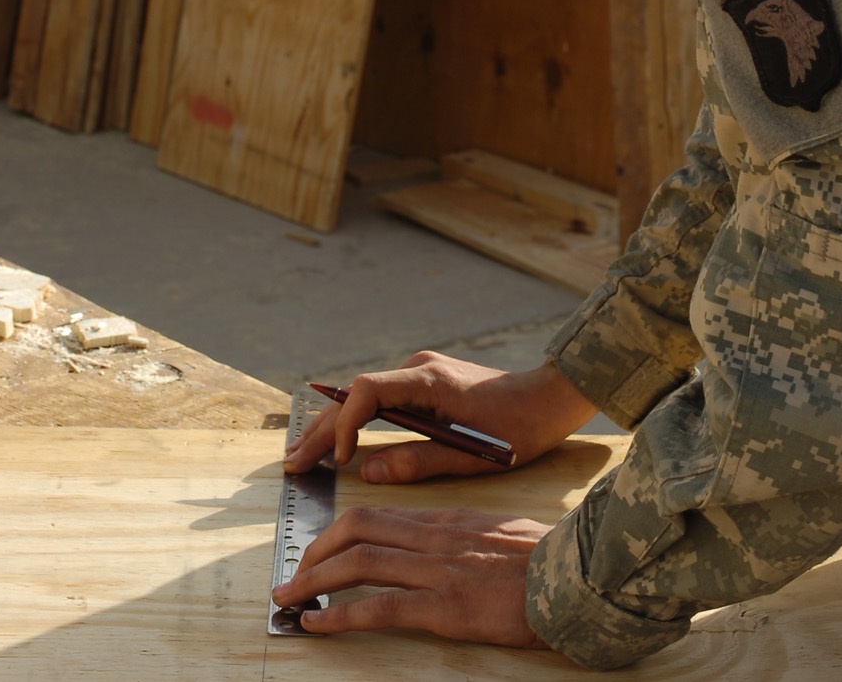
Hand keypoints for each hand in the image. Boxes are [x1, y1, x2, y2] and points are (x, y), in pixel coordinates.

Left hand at [271, 503, 551, 646]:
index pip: (375, 515)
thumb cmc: (547, 560)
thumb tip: (432, 548)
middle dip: (314, 553)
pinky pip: (382, 607)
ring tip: (289, 601)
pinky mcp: (447, 605)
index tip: (314, 552)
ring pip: (360, 562)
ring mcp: (439, 569)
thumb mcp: (498, 533)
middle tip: (291, 576)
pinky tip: (318, 626)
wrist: (579, 577)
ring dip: (314, 582)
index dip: (335, 533)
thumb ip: (461, 537)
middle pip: (357, 530)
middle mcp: (435, 537)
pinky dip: (342, 615)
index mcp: (446, 519)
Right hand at [283, 351, 596, 482]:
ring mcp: (421, 372)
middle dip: (322, 430)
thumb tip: (370, 473)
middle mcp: (418, 369)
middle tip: (292, 464)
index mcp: (428, 381)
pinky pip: (379, 398)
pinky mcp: (426, 381)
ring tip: (302, 455)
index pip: (368, 392)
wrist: (549, 397)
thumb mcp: (471, 455)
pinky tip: (338, 440)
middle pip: (356, 395)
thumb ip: (419, 463)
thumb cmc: (518, 428)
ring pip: (364, 396)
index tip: (338, 460)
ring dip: (333, 425)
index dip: (345, 424)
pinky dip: (355, 419)